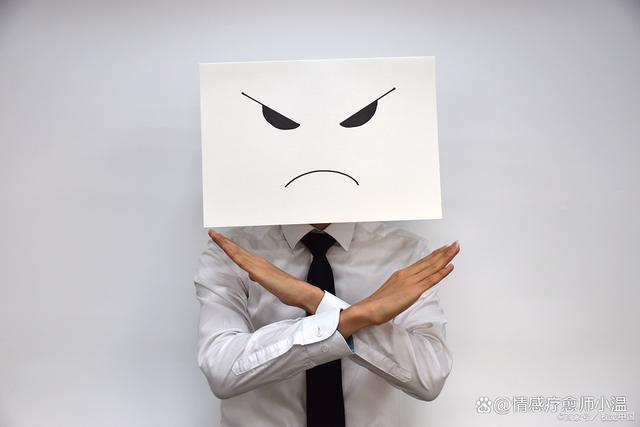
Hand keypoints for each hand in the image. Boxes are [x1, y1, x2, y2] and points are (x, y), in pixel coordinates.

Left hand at [208, 228, 323, 312]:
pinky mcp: (257, 271)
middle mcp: (257, 261)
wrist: (298, 291)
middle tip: (213, 232)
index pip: (241, 253)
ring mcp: (257, 264)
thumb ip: (260, 277)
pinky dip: (232, 253)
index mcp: (259, 264)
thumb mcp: (269, 283)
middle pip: (236, 249)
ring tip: (215, 235)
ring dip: (224, 243)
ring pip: (236, 252)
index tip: (221, 240)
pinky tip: (225, 248)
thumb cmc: (287, 289)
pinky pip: (241, 260)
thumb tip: (253, 275)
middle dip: (224, 241)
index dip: (230, 246)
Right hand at [338, 241, 459, 337]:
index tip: (443, 249)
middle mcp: (408, 274)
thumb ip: (403, 287)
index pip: (422, 262)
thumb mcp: (392, 291)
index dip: (434, 255)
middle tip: (454, 244)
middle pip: (429, 261)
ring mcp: (411, 281)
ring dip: (446, 257)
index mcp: (402, 274)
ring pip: (432, 267)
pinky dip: (442, 272)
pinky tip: (450, 266)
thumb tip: (410, 288)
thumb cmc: (378, 303)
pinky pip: (431, 280)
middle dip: (444, 252)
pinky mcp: (414, 291)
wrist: (369, 309)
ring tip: (455, 249)